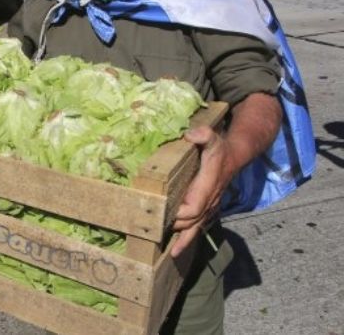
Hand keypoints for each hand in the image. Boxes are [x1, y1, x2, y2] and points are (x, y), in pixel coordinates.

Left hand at [171, 126, 233, 257]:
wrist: (235, 157)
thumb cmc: (220, 150)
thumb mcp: (213, 138)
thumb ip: (204, 135)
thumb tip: (191, 134)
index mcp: (206, 188)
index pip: (192, 208)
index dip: (178, 214)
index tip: (162, 216)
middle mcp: (208, 202)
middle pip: (191, 222)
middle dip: (174, 228)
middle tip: (154, 235)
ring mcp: (209, 207)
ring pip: (196, 229)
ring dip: (184, 240)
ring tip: (171, 253)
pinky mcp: (207, 208)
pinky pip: (198, 227)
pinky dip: (189, 238)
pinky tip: (178, 248)